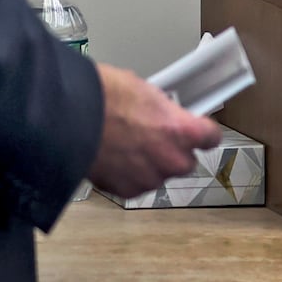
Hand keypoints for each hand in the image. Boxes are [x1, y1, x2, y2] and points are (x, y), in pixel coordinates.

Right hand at [87, 64, 222, 197]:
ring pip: (160, 174)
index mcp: (182, 131)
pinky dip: (130, 175)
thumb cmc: (106, 96)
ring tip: (128, 146)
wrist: (70, 118)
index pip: (211, 137)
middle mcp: (171, 159)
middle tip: (155, 137)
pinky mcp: (127, 191)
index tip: (198, 130)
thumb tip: (163, 116)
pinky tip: (115, 158)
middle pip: (186, 161)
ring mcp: (149, 178)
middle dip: (174, 151)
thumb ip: (164, 112)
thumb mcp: (146, 91)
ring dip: (151, 164)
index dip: (203, 132)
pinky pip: (137, 184)